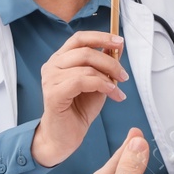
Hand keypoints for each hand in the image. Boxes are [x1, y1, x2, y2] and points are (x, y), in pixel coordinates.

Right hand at [31, 31, 128, 167]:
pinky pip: (82, 81)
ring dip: (108, 77)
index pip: (79, 38)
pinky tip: (112, 94)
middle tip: (123, 75)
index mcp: (61, 59)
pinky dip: (101, 85)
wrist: (64, 136)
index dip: (101, 37)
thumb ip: (103, 65)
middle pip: (85, 51)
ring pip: (86, 67)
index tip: (119, 42)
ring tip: (118, 89)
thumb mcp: (97, 82)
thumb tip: (116, 47)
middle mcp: (52, 66)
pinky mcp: (53, 93)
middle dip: (110, 61)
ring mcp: (50, 79)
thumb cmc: (78, 109)